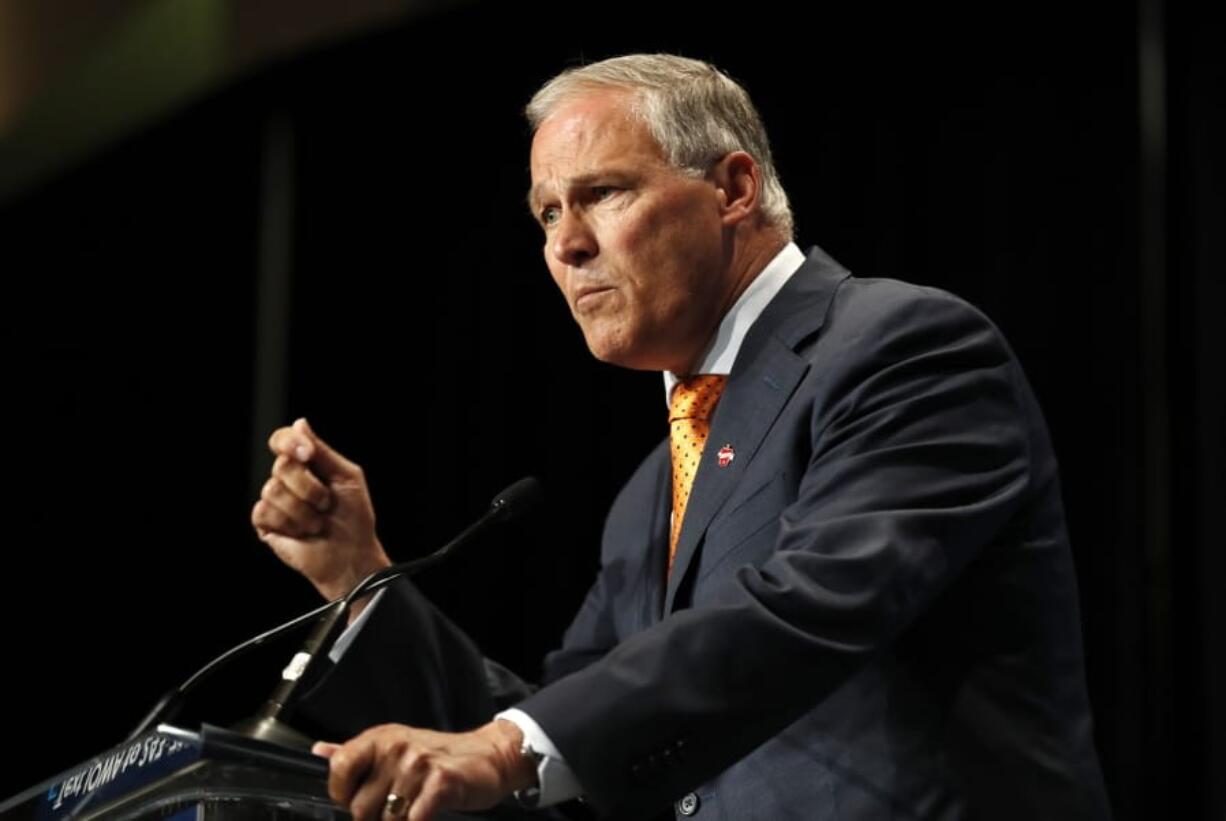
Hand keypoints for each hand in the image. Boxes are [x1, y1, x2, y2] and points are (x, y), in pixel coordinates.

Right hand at [252, 418, 390, 600]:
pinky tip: (302, 532)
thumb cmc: (354, 517)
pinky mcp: (265, 523)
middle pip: (281, 466)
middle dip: (309, 487)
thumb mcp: (347, 477)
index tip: (308, 454)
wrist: (351, 555)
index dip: (290, 442)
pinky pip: (264, 511)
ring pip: (272, 489)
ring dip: (304, 510)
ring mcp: (274, 501)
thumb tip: (299, 423)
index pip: (283, 440)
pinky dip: (290, 523)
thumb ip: (323, 452)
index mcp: (306, 465)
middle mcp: (287, 479)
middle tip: (326, 503)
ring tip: (318, 523)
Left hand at [313, 720, 535, 820]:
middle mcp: (396, 747)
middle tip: (395, 810)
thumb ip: (356, 754)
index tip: (357, 800)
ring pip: (387, 820)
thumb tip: (320, 751)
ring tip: (413, 811)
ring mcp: (419, 764)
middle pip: (360, 807)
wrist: (489, 756)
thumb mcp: (396, 747)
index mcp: (380, 738)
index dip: (343, 796)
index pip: (339, 769)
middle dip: (375, 818)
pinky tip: (425, 815)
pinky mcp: (440, 782)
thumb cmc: (440, 755)